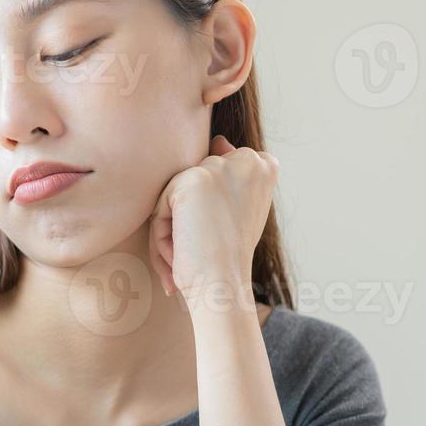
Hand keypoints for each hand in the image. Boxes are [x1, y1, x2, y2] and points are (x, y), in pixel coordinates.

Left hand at [150, 135, 278, 309]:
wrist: (223, 285)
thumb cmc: (227, 259)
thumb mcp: (237, 211)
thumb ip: (228, 175)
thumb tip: (219, 140)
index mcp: (265, 166)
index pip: (222, 162)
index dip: (214, 200)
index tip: (224, 230)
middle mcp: (248, 160)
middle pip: (193, 181)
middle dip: (191, 218)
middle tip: (207, 247)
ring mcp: (220, 167)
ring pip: (174, 194)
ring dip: (174, 229)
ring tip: (194, 252)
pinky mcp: (192, 179)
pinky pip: (160, 205)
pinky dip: (162, 233)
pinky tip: (183, 248)